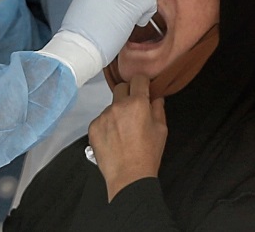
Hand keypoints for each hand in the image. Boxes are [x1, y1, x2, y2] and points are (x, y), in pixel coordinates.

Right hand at [59, 0, 157, 64]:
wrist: (78, 48)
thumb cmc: (80, 38)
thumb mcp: (85, 8)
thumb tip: (116, 3)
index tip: (119, 10)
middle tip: (130, 14)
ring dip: (142, 3)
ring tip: (134, 19)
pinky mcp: (132, 1)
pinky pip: (151, 0)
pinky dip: (148, 12)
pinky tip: (138, 23)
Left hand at [88, 74, 166, 201]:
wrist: (129, 176)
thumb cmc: (148, 153)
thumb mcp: (161, 130)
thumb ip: (158, 109)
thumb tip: (156, 97)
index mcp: (137, 103)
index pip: (137, 79)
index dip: (142, 82)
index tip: (144, 89)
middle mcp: (118, 105)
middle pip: (121, 87)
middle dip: (128, 93)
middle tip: (134, 108)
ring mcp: (103, 115)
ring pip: (111, 105)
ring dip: (117, 111)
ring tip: (123, 131)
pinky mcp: (93, 126)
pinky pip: (101, 119)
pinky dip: (107, 125)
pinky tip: (113, 139)